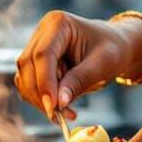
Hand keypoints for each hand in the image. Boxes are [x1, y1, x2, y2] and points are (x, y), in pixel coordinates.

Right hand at [14, 10, 141, 117]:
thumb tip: (58, 103)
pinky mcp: (35, 62)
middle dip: (41, 95)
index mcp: (58, 23)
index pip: (43, 54)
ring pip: (24, 77)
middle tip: (60, 117)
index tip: (53, 107)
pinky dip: (40, 99)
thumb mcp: (102, 64)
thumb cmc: (113, 50)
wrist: (116, 46)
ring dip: (40, 100)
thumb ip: (79, 81)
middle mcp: (42, 32)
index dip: (45, 82)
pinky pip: (28, 84)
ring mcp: (36, 46)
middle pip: (28, 66)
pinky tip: (61, 108)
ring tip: (66, 114)